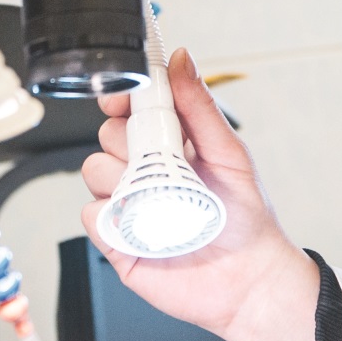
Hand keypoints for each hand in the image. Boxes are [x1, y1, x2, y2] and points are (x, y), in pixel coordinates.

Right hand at [80, 49, 322, 340]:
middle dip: (127, 140)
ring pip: (93, 170)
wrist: (250, 280)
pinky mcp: (116, 241)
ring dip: (121, 178)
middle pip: (106, 136)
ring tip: (162, 198)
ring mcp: (127, 205)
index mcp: (168, 146)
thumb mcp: (229, 152)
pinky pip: (91, 214)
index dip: (122, 98)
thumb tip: (180, 60)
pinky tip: (143, 223)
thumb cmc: (246, 219)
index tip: (124, 97)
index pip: (129, 109)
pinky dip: (111, 215)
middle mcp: (143, 173)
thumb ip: (200, 107)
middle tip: (163, 159)